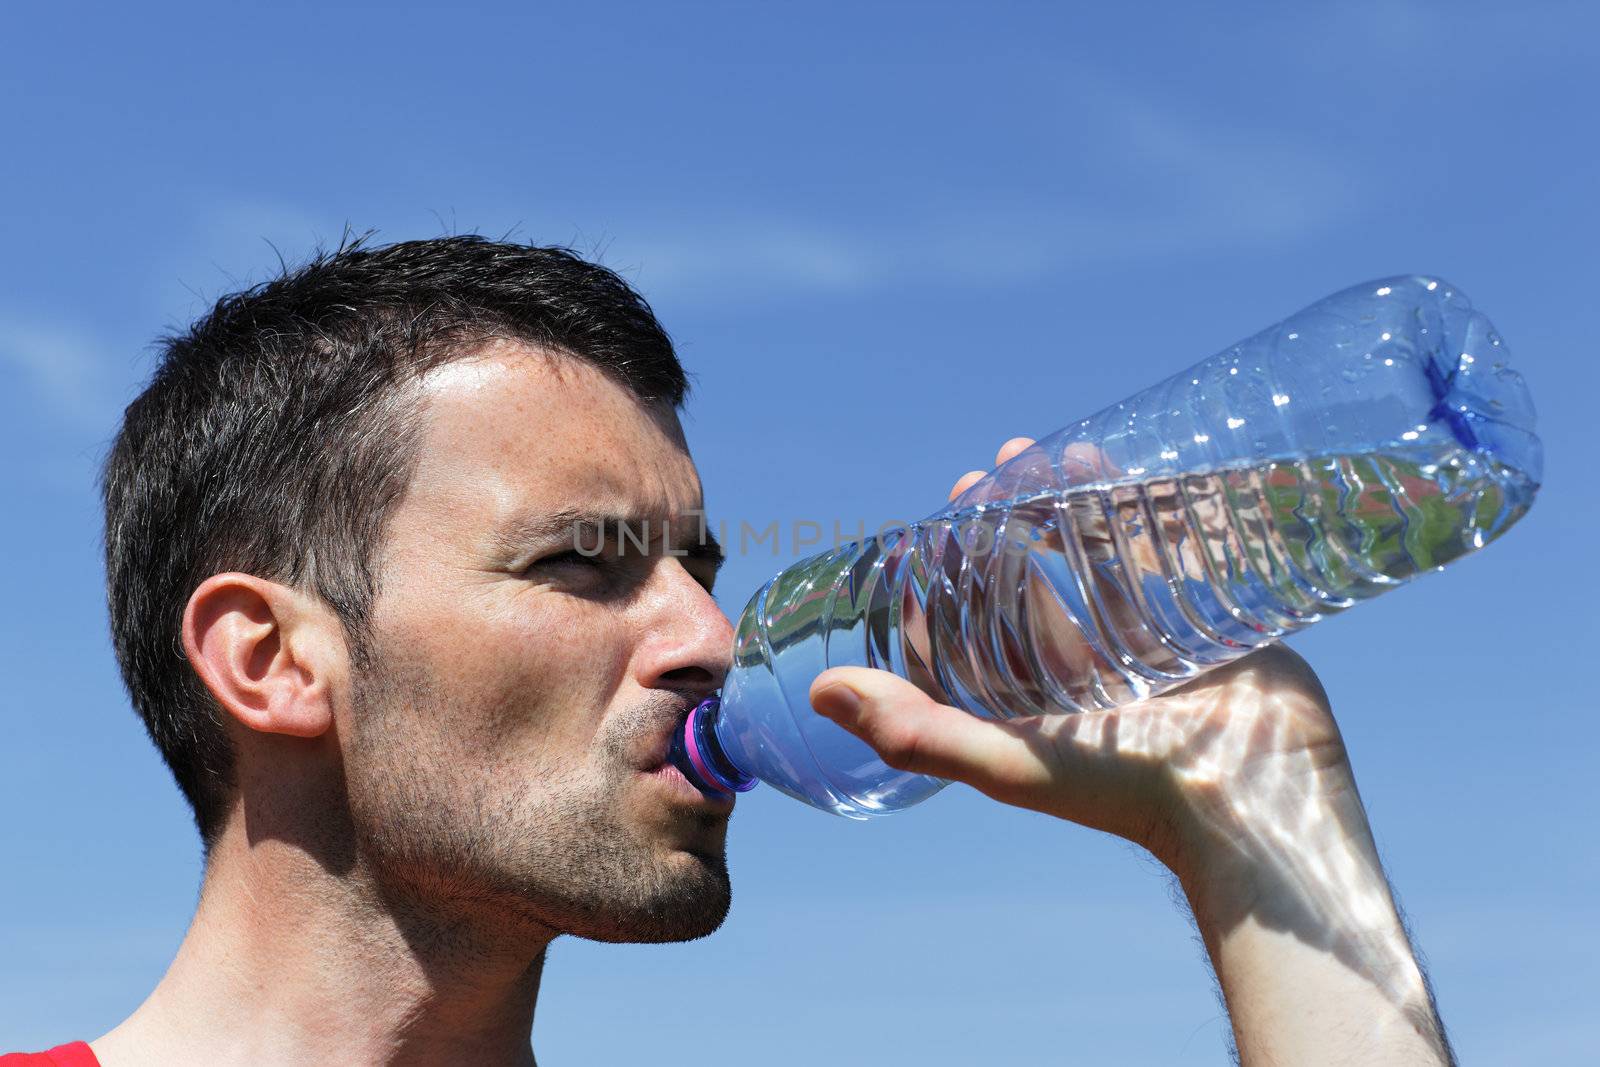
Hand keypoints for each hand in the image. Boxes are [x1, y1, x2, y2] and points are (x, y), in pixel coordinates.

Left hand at [809, 437, 1454, 1064]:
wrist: (1249, 804)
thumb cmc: (1121, 794)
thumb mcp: (1006, 764)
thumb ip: (914, 731)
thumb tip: (817, 692)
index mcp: (1032, 702)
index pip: (972, 627)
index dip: (946, 575)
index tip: (932, 522)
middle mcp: (1082, 672)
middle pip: (1034, 579)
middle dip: (1011, 520)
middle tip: (995, 464)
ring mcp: (1143, 645)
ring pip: (1098, 559)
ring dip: (1074, 505)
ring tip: (1056, 450)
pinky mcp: (1202, 624)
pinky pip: (1169, 556)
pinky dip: (1147, 512)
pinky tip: (1129, 469)